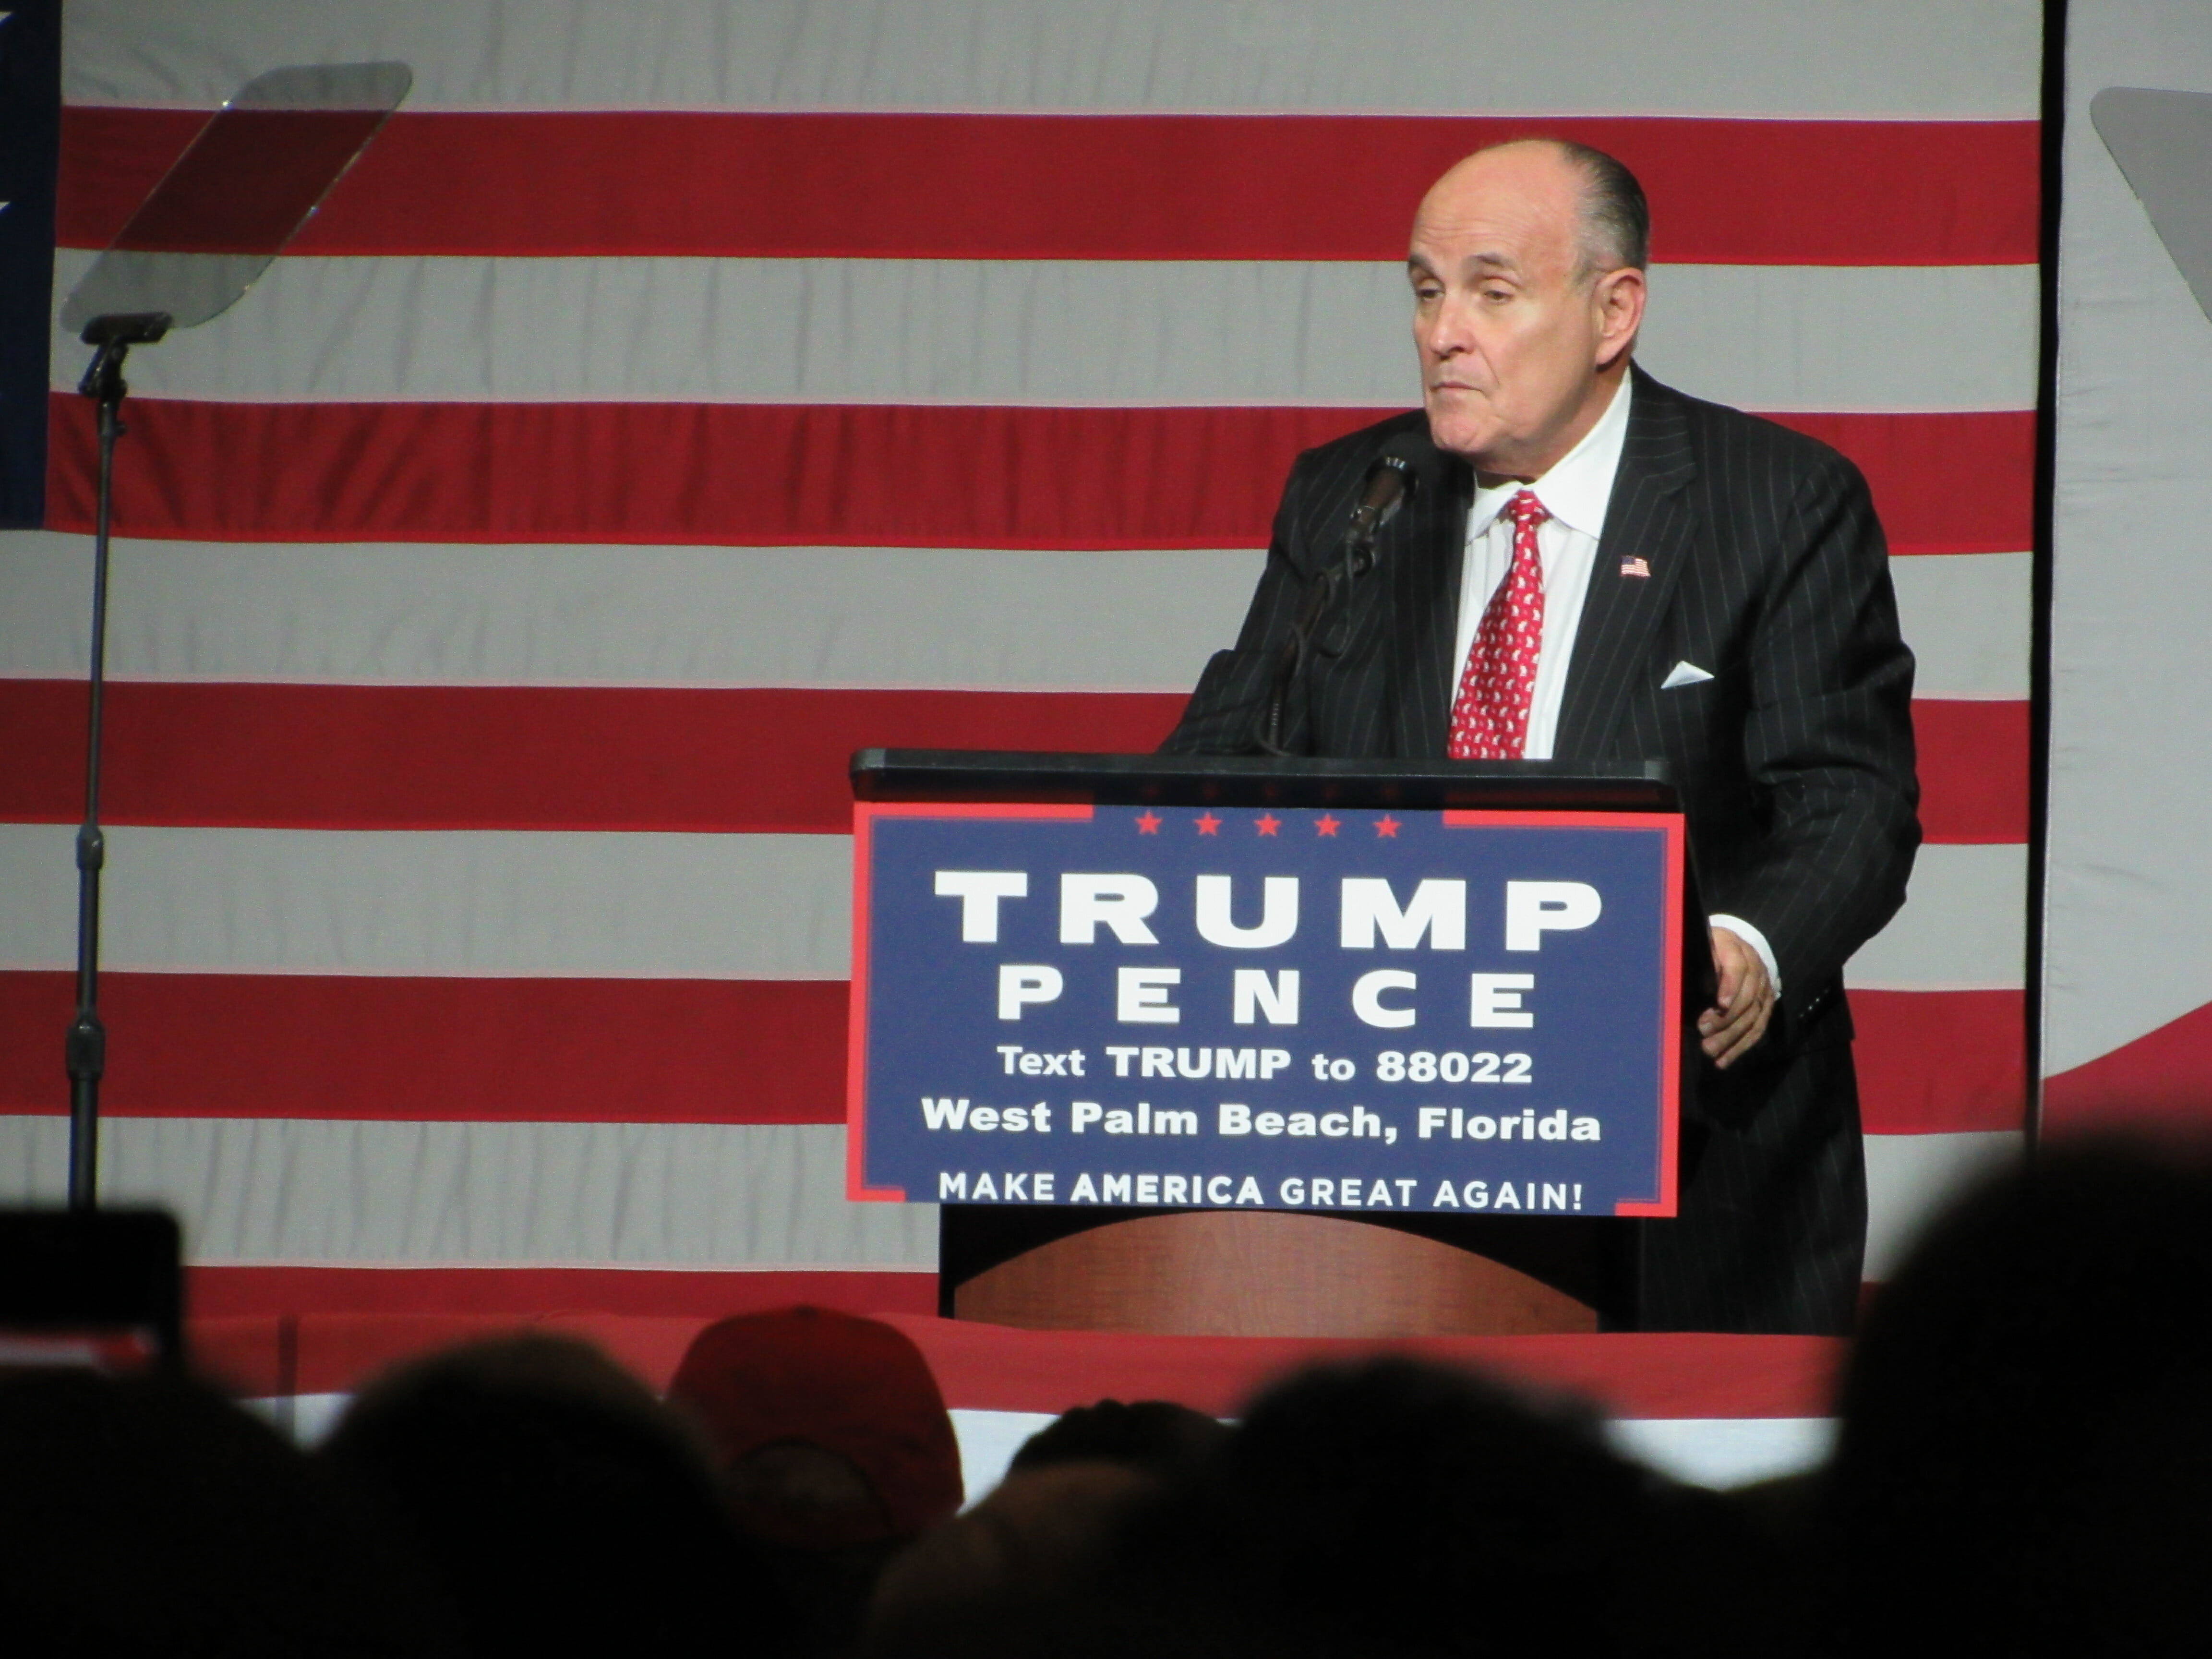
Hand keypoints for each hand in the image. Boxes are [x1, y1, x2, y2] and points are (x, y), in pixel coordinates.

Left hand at [1699, 926, 1773, 1068]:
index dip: (1730, 986)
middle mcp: (1755, 966)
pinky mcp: (1767, 1003)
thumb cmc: (1705, 949)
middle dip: (1725, 1019)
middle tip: (1703, 1032)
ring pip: (1753, 1016)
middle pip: (1747, 997)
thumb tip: (1690, 985)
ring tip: (1710, 1051)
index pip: (1737, 967)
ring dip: (1731, 1038)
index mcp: (1735, 948)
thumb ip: (1697, 963)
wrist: (1733, 945)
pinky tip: (1724, 1060)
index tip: (1719, 1005)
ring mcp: (1764, 986)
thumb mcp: (1697, 947)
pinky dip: (1741, 1046)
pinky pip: (1758, 1028)